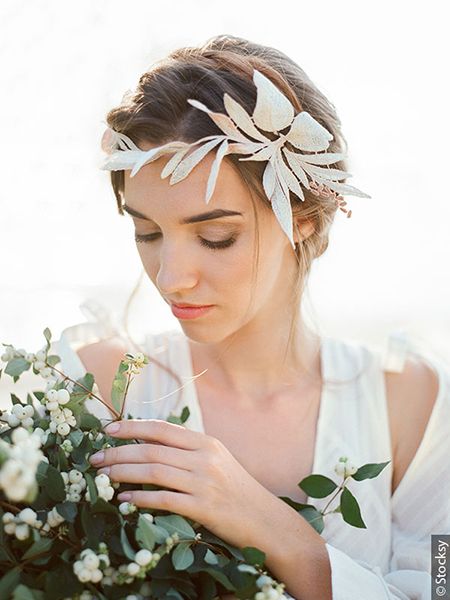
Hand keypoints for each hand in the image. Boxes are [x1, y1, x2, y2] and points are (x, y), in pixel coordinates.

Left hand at [89, 418, 279, 550]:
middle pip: (152, 449)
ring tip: (103, 477)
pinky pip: (164, 500)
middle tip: (96, 458)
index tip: (108, 430)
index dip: (133, 427)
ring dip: (123, 473)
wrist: (263, 518)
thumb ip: (188, 450)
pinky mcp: (203, 507)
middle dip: (119, 452)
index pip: (162, 429)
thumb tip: (149, 443)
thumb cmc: (235, 488)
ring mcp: (204, 482)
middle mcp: (204, 458)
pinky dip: (140, 499)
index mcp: (206, 443)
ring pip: (154, 471)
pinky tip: (124, 501)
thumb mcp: (216, 460)